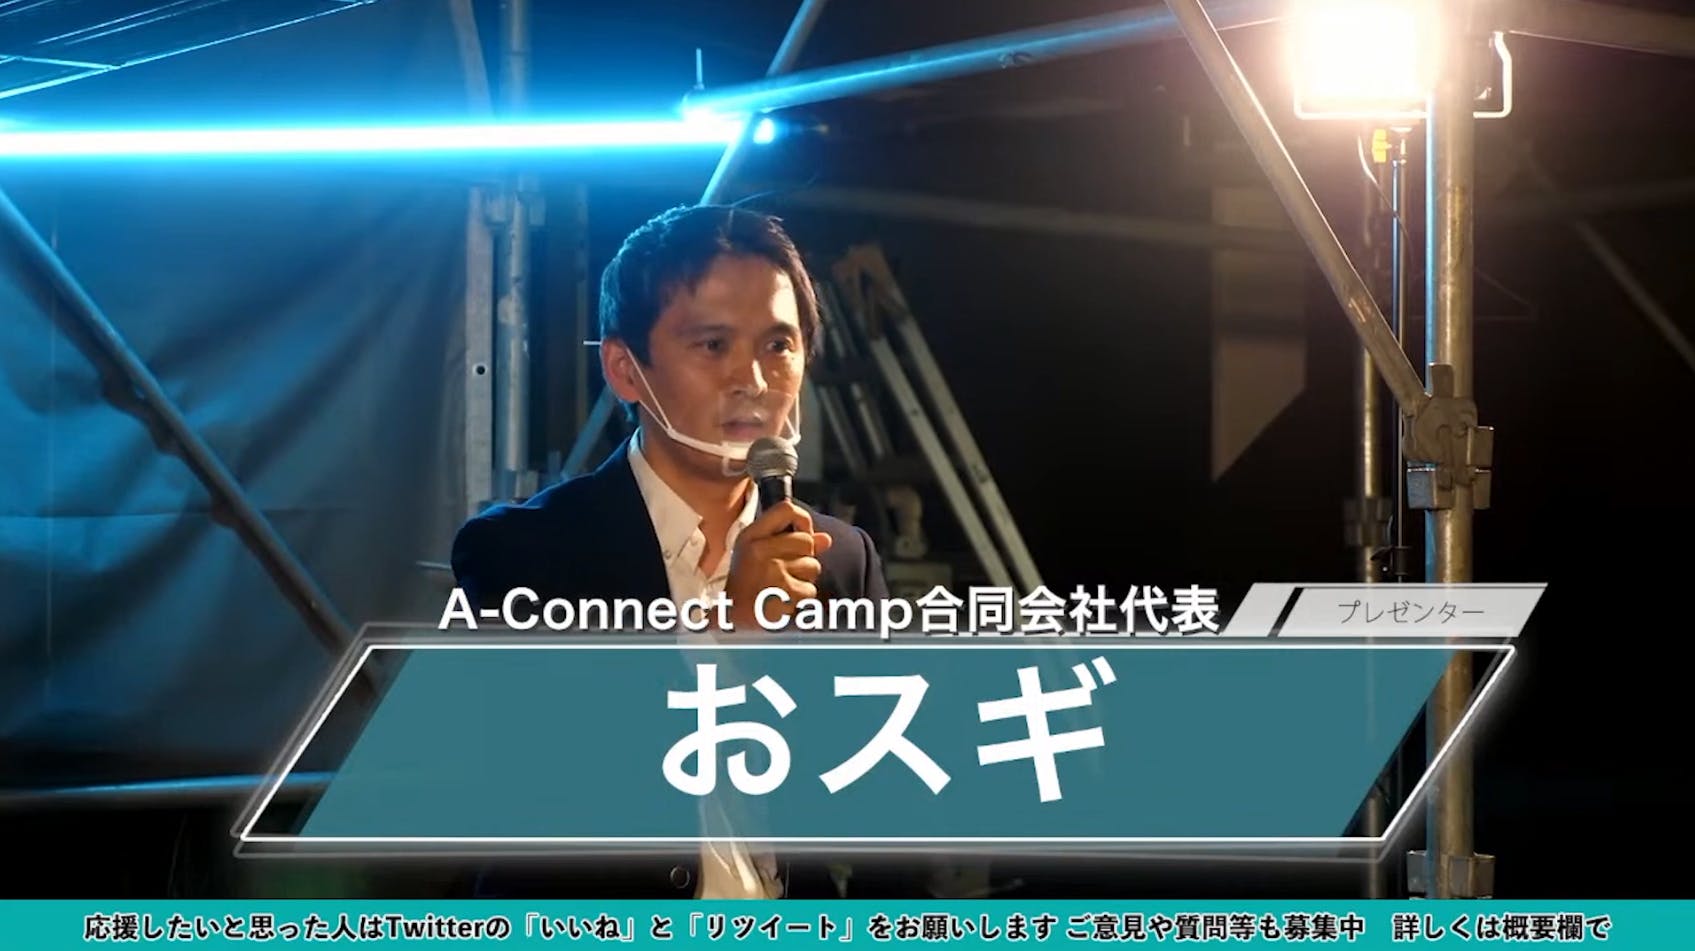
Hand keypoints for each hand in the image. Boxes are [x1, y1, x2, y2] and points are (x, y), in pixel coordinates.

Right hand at [725, 500, 833, 630]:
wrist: (732, 617)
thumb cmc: (748, 582)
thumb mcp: (761, 553)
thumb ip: (792, 541)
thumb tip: (826, 539)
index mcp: (752, 535)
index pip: (787, 509)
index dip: (803, 520)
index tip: (804, 533)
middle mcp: (761, 549)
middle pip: (807, 541)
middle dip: (805, 557)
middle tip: (786, 570)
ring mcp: (773, 571)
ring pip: (813, 566)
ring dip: (804, 579)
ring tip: (782, 586)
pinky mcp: (784, 592)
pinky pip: (810, 590)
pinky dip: (801, 598)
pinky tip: (783, 600)